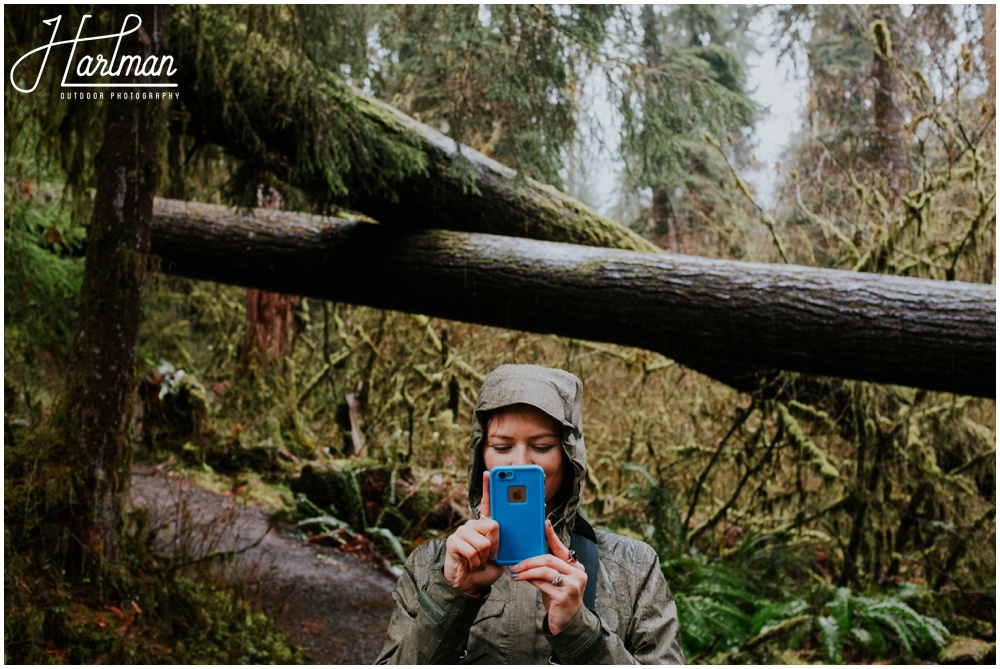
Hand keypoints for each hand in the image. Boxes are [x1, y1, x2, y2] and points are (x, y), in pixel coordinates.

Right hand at [443, 471, 504, 595]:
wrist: (468, 585)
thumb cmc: (485, 568)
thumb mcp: (501, 556)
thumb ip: (505, 543)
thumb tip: (506, 531)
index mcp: (485, 525)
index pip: (487, 503)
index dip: (488, 487)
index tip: (489, 472)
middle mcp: (473, 524)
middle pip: (493, 525)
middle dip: (495, 545)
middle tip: (489, 555)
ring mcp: (462, 532)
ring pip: (484, 541)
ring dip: (485, 556)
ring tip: (479, 561)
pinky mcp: (453, 541)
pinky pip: (472, 550)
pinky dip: (475, 562)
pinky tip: (471, 564)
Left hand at [511, 519, 587, 634]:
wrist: (566, 622)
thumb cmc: (558, 597)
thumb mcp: (555, 580)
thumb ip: (548, 568)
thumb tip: (528, 556)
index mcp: (576, 567)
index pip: (562, 548)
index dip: (553, 535)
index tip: (545, 523)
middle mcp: (578, 574)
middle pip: (550, 559)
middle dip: (530, 560)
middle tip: (516, 564)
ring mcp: (573, 585)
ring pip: (545, 571)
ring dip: (527, 570)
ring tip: (516, 572)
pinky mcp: (564, 596)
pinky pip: (543, 584)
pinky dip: (530, 580)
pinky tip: (522, 580)